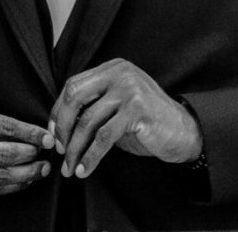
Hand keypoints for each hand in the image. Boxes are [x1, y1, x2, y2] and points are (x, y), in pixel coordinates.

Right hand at [0, 105, 52, 199]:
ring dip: (27, 175)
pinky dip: (10, 187)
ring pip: (0, 177)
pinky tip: (22, 181)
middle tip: (46, 152)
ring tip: (41, 169)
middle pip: (5, 155)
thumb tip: (18, 128)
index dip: (29, 132)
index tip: (46, 136)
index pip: (4, 127)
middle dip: (31, 155)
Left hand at [47, 59, 201, 178]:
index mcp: (113, 68)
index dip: (58, 111)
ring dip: (75, 149)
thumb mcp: (117, 107)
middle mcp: (120, 73)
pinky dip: (91, 156)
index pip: (73, 85)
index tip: (53, 134)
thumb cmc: (147, 123)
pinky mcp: (138, 109)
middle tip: (59, 151)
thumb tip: (57, 126)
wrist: (183, 132)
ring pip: (88, 121)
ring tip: (70, 167)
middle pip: (75, 97)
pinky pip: (104, 137)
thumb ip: (93, 106)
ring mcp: (130, 89)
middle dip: (62, 128)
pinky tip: (85, 169)